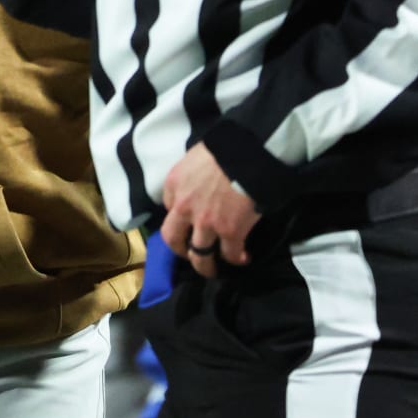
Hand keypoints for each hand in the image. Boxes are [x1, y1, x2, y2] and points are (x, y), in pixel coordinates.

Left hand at [160, 142, 259, 276]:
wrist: (249, 153)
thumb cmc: (225, 147)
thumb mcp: (196, 156)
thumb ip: (192, 174)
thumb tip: (199, 183)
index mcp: (174, 184)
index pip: (169, 206)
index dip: (179, 215)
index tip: (188, 220)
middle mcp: (184, 208)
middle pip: (172, 239)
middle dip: (179, 250)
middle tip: (188, 254)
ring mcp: (206, 224)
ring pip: (199, 255)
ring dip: (205, 266)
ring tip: (212, 270)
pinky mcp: (230, 233)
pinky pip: (230, 254)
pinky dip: (236, 259)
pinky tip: (242, 258)